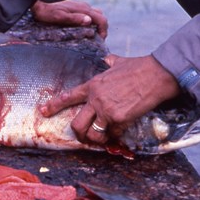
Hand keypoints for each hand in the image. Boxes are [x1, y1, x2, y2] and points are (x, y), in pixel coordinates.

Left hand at [31, 0, 107, 38]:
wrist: (38, 3)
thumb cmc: (47, 12)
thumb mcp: (59, 18)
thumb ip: (74, 18)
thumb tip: (89, 20)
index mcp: (82, 10)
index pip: (101, 19)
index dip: (104, 31)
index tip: (100, 41)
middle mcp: (83, 6)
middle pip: (100, 16)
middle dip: (102, 28)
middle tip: (96, 40)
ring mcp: (79, 6)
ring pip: (95, 14)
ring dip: (96, 24)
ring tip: (90, 35)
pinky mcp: (74, 7)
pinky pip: (87, 14)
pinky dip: (90, 21)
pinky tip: (81, 28)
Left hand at [40, 54, 179, 144]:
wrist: (156, 74)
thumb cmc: (139, 67)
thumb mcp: (118, 62)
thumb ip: (109, 63)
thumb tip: (108, 60)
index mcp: (92, 85)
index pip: (68, 97)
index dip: (53, 105)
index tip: (43, 111)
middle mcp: (96, 99)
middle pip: (77, 124)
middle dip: (79, 134)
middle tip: (84, 137)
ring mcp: (107, 110)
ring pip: (93, 134)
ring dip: (97, 139)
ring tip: (103, 139)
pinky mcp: (120, 119)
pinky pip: (113, 134)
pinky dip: (116, 136)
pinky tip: (120, 132)